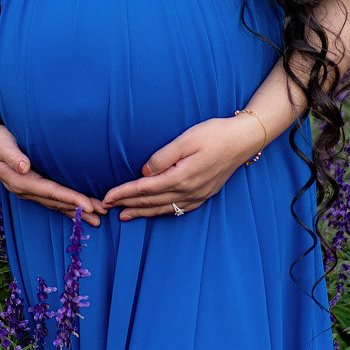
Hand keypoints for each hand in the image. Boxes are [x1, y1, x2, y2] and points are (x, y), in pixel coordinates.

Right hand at [0, 122, 105, 225]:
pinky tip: (81, 212)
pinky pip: (54, 200)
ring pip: (57, 204)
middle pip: (57, 202)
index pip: (50, 192)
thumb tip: (24, 167)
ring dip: (77, 211)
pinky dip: (68, 207)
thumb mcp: (1, 145)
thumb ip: (13, 156)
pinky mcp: (34, 187)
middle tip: (102, 214)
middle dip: (79, 209)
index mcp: (20, 182)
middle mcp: (26, 190)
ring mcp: (30, 191)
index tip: (87, 204)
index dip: (69, 198)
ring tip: (97, 219)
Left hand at [103, 117, 259, 220]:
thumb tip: (144, 173)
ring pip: (163, 209)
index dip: (124, 193)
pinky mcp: (204, 195)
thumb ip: (162, 157)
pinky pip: (178, 209)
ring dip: (142, 212)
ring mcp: (197, 195)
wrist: (243, 140)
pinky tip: (154, 212)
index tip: (106, 197)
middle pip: (151, 202)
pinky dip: (162, 212)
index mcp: (181, 177)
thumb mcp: (186, 139)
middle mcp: (189, 191)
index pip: (145, 189)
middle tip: (106, 208)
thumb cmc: (214, 134)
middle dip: (127, 204)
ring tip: (124, 215)